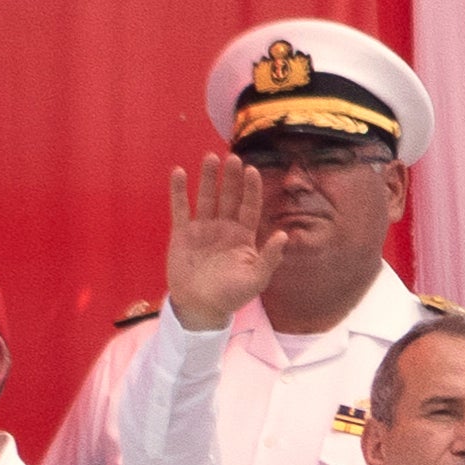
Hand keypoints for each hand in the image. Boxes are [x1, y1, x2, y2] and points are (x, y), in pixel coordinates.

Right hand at [166, 152, 279, 331]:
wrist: (200, 307)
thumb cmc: (231, 295)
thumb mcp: (256, 280)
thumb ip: (270, 257)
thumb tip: (285, 235)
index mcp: (244, 237)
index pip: (250, 207)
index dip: (251, 189)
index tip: (252, 170)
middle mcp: (224, 228)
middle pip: (229, 197)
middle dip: (231, 178)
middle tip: (232, 157)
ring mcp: (203, 228)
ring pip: (207, 197)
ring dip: (209, 178)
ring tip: (211, 157)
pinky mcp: (182, 233)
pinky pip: (180, 208)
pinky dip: (179, 191)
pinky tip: (179, 172)